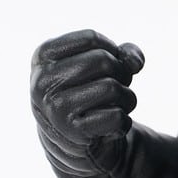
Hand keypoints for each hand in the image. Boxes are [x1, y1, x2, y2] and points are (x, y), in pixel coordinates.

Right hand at [30, 29, 144, 149]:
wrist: (75, 140)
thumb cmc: (89, 91)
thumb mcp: (101, 64)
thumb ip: (123, 53)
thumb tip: (135, 62)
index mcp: (43, 57)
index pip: (90, 38)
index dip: (111, 50)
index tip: (106, 65)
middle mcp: (43, 81)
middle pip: (103, 61)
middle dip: (121, 72)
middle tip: (116, 86)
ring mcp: (55, 107)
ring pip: (112, 88)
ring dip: (126, 98)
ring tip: (114, 106)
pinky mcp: (73, 131)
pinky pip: (117, 117)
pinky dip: (123, 122)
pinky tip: (109, 127)